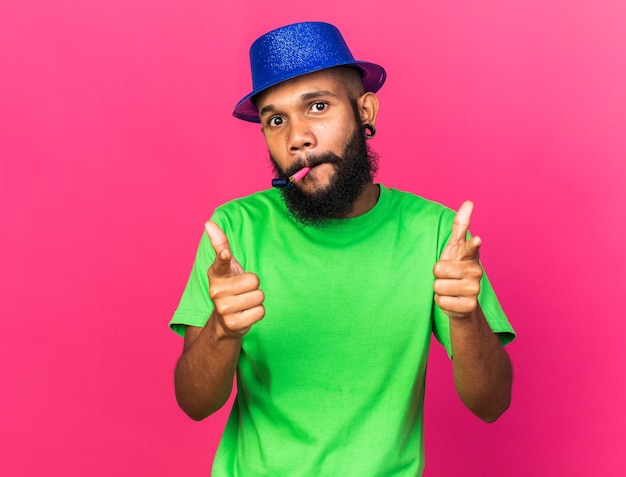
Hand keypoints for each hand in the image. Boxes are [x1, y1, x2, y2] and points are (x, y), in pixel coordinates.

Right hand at [205, 221, 264, 337]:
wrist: (225, 320)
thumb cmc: (229, 286)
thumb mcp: (226, 266)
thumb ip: (220, 243)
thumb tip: (209, 222)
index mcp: (216, 274)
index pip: (221, 263)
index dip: (224, 257)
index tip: (225, 253)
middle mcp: (216, 291)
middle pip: (254, 280)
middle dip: (254, 286)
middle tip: (243, 291)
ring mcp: (223, 309)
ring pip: (259, 296)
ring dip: (256, 300)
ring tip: (244, 302)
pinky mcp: (234, 324)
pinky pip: (260, 312)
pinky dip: (257, 312)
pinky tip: (246, 313)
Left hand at [433, 201, 482, 320]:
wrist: (462, 300)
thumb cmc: (456, 268)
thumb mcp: (455, 247)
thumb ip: (460, 225)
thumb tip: (469, 202)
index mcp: (471, 257)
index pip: (471, 248)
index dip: (473, 244)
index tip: (477, 239)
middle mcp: (476, 272)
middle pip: (438, 269)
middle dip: (437, 275)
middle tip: (447, 277)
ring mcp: (474, 290)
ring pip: (438, 286)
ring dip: (439, 289)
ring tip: (450, 289)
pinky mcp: (468, 307)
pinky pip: (441, 301)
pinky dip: (442, 302)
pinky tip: (452, 300)